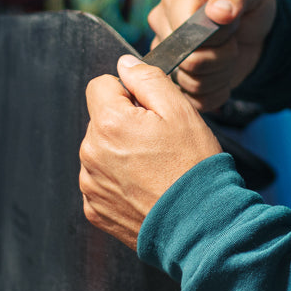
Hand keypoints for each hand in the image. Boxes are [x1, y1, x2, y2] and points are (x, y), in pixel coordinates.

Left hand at [79, 55, 221, 249]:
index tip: (149, 111)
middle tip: (160, 144)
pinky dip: (120, 183)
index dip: (128, 92)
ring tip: (156, 169)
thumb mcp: (180, 111)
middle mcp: (91, 152)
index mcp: (109, 123)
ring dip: (121, 154)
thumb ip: (148, 79)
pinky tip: (146, 189)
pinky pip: (102, 182)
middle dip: (125, 125)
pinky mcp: (95, 209)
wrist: (200, 226)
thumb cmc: (193, 168)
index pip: (101, 85)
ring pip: (101, 151)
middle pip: (101, 120)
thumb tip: (125, 65)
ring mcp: (90, 184)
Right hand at [147, 0, 275, 111]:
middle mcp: (163, 29)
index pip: (184, 32)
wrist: (253, 26)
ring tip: (229, 53)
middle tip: (232, 41)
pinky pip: (196, 100)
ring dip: (222, 73)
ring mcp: (168, 57)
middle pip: (188, 61)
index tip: (229, 22)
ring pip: (192, 83)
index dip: (214, 35)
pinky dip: (218, 90)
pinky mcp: (179, 81)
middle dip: (222, 56)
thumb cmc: (247, 1)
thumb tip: (218, 11)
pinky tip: (225, 73)